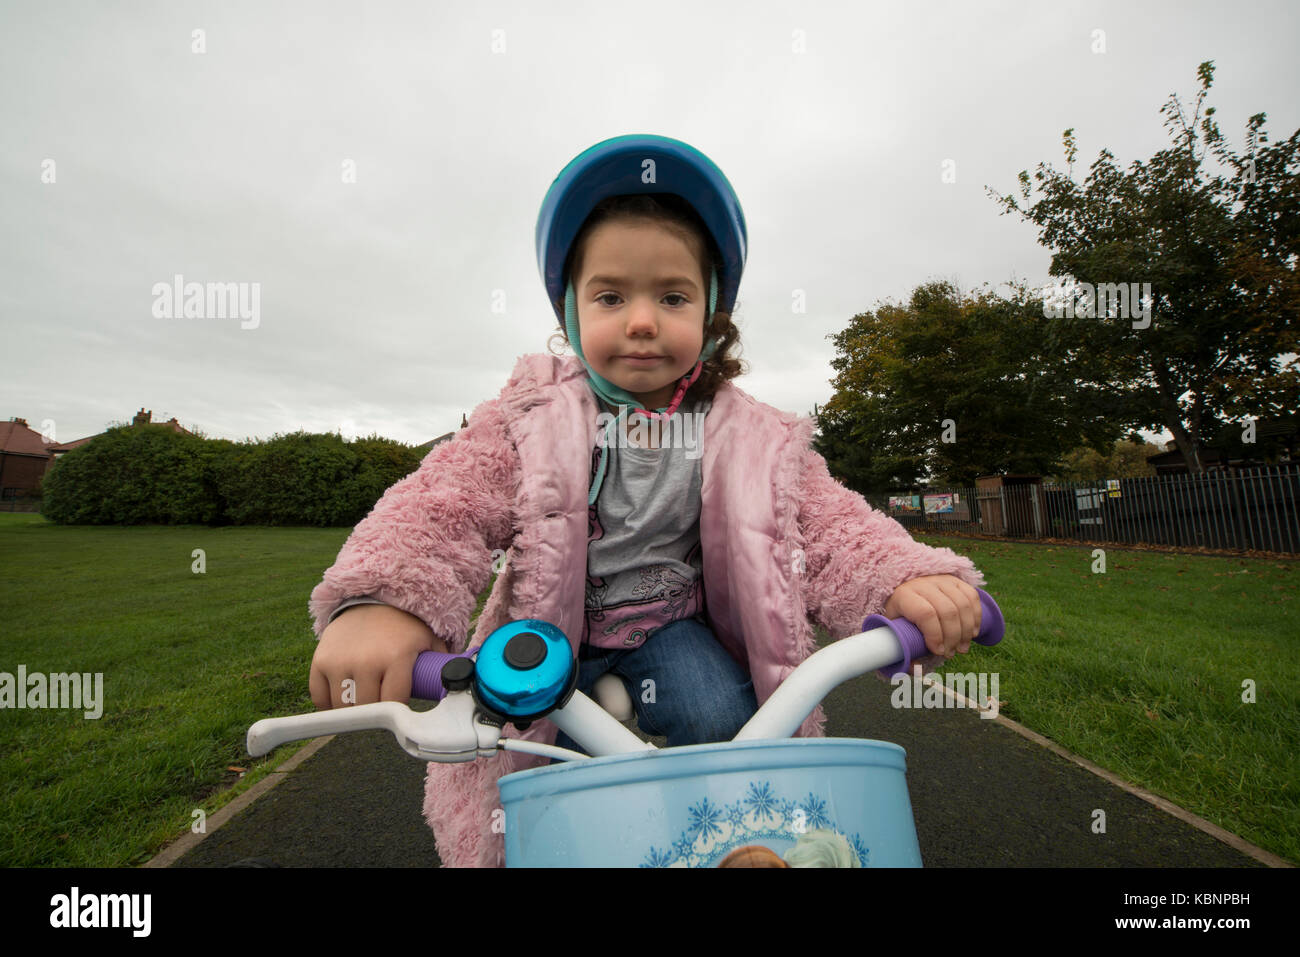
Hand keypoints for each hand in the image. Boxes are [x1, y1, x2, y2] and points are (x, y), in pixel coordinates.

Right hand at [309, 604, 447, 708]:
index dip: (397, 712)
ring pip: (342, 708)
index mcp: (396, 657)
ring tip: (363, 701)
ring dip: (352, 711)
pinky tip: (342, 698)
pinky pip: (319, 697)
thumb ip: (441, 666)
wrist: (373, 598)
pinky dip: (329, 704)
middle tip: (381, 706)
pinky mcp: (320, 660)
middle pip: (367, 709)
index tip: (399, 712)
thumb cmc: (405, 626)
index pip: (393, 704)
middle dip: (375, 713)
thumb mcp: (429, 641)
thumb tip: (457, 688)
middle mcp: (366, 661)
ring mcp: (339, 661)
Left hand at [882, 575, 981, 657]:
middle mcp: (923, 584)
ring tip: (962, 648)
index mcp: (904, 596)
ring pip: (962, 605)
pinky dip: (976, 617)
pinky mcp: (955, 580)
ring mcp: (941, 580)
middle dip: (953, 637)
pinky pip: (972, 596)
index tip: (939, 652)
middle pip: (947, 611)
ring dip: (966, 631)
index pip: (925, 614)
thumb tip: (915, 669)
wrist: (905, 590)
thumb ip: (902, 651)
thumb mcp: (893, 630)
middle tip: (951, 654)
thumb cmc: (900, 615)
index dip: (935, 635)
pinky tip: (973, 632)